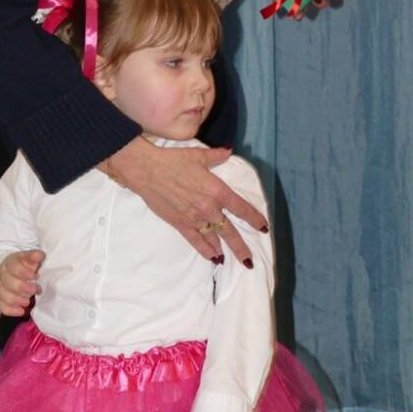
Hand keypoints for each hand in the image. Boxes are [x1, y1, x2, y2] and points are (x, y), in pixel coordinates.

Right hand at [0, 249, 44, 315]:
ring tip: (28, 301)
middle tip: (36, 290)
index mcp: (10, 263)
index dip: (23, 272)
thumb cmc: (22, 266)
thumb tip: (40, 255)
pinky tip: (21, 311)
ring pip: (3, 295)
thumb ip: (33, 257)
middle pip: (8, 282)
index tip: (35, 276)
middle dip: (23, 287)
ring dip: (16, 299)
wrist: (6, 274)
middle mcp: (2, 276)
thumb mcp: (27, 259)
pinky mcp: (0, 300)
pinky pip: (2, 306)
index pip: (14, 267)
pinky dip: (11, 310)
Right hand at [99, 137, 267, 264]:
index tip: (264, 228)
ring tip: (233, 260)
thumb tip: (228, 151)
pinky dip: (206, 251)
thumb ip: (217, 156)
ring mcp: (195, 219)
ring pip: (214, 239)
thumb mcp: (199, 155)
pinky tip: (213, 258)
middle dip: (241, 247)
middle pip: (230, 231)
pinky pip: (197, 241)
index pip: (242, 208)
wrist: (148, 171)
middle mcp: (209, 208)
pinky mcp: (181, 224)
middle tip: (249, 260)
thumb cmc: (174, 161)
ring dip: (224, 251)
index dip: (254, 219)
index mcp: (218, 191)